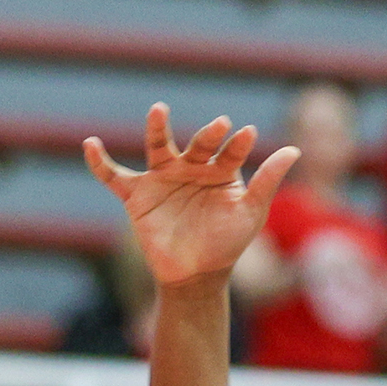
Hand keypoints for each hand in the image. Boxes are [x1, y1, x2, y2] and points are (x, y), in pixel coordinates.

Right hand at [84, 104, 300, 290]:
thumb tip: (296, 149)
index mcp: (219, 170)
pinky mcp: (137, 195)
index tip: (248, 134)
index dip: (238, 144)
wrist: (196, 275)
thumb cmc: (227, 243)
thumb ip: (268, 180)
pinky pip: (113, 176)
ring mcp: (162, 178)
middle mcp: (190, 168)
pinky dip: (99, 161)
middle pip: (197, 144)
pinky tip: (90, 145)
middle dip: (208, 135)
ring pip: (157, 147)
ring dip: (157, 128)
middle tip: (220, 126)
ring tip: (159, 110)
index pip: (230, 151)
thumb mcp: (251, 212)